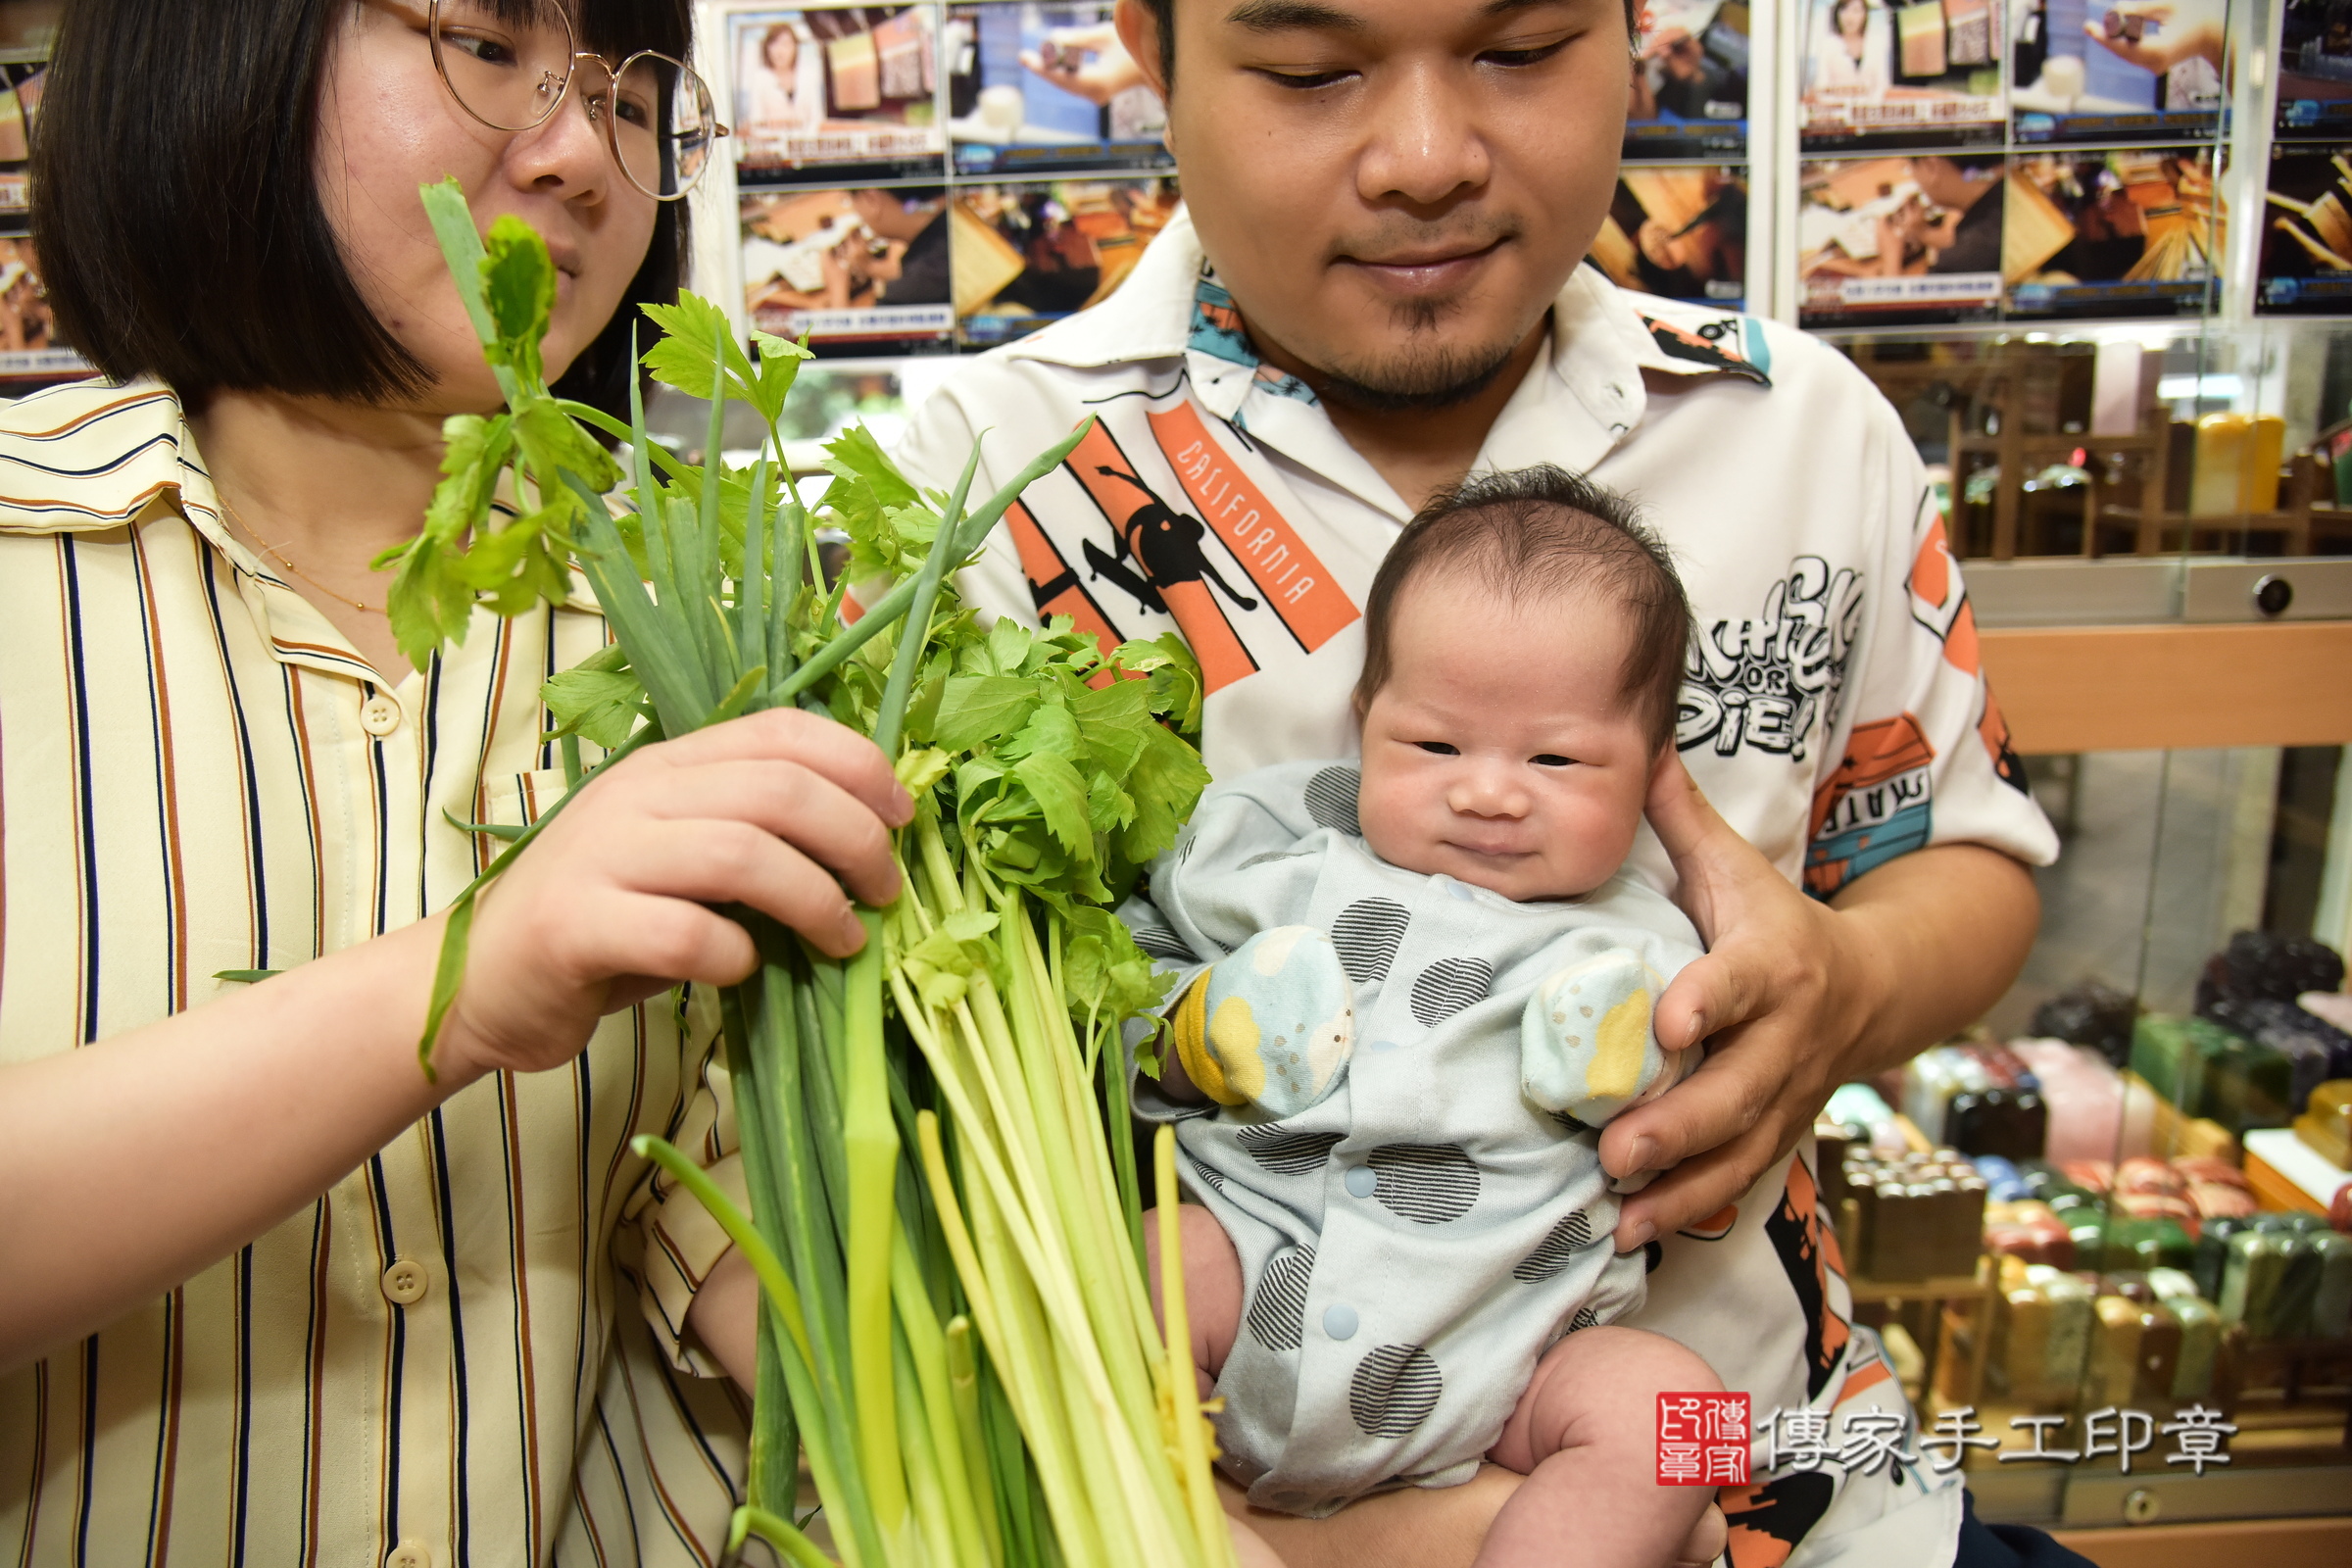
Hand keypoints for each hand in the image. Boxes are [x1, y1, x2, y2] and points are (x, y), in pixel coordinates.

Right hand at [434, 708, 910, 1080]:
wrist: (480, 981)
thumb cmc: (606, 923)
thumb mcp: (684, 860)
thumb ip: (755, 837)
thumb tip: (870, 846)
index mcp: (670, 765)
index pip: (783, 730)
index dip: (859, 765)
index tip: (904, 817)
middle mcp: (637, 794)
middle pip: (779, 791)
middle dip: (856, 839)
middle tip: (885, 891)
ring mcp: (602, 855)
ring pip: (742, 854)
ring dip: (815, 900)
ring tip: (845, 939)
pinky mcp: (575, 927)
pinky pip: (684, 933)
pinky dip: (736, 955)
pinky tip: (745, 970)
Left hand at [1020, 24, 1148, 104]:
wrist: (1151, 62)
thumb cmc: (1131, 44)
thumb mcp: (1104, 35)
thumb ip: (1077, 38)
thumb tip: (1052, 39)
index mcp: (1099, 81)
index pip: (1063, 76)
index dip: (1043, 67)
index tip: (1025, 58)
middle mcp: (1096, 94)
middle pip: (1062, 83)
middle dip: (1044, 68)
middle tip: (1023, 57)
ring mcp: (1097, 97)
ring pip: (1067, 85)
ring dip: (1051, 70)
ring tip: (1031, 59)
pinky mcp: (1096, 94)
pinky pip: (1074, 84)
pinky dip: (1063, 73)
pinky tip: (1048, 65)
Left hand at [1597, 752, 1889, 1250]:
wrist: (1879, 987)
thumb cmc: (1778, 919)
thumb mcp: (1738, 865)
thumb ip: (1680, 815)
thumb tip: (1633, 740)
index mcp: (1774, 962)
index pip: (1742, 982)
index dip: (1709, 1002)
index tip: (1666, 1023)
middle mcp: (1787, 1038)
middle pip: (1738, 1090)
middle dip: (1679, 1125)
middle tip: (1616, 1150)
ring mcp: (1787, 1095)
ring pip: (1740, 1151)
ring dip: (1680, 1187)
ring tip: (1619, 1213)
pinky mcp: (1779, 1134)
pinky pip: (1740, 1182)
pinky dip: (1691, 1212)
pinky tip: (1635, 1236)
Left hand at [2084, 7, 2224, 71]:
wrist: (2212, 35)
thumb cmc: (2193, 15)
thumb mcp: (2167, 6)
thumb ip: (2141, 8)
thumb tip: (2115, 11)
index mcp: (2159, 50)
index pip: (2124, 45)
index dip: (2104, 37)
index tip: (2088, 28)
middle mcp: (2154, 63)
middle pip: (2122, 51)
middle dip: (2106, 38)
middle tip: (2088, 27)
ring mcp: (2154, 68)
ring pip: (2126, 54)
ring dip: (2114, 41)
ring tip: (2098, 29)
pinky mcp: (2154, 67)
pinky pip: (2133, 55)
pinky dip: (2124, 44)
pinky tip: (2113, 35)